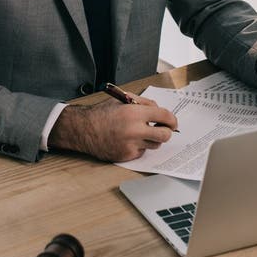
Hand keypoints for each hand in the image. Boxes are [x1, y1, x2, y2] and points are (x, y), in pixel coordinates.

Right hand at [48, 94, 177, 161]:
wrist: (83, 129)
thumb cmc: (101, 113)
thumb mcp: (122, 100)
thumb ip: (143, 104)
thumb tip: (159, 110)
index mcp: (134, 113)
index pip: (165, 117)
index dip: (172, 119)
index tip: (172, 122)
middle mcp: (134, 130)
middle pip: (165, 135)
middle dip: (167, 132)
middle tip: (163, 129)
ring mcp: (131, 145)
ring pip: (155, 145)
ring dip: (152, 139)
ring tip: (140, 132)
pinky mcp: (126, 156)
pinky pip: (142, 152)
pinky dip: (139, 146)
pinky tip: (128, 140)